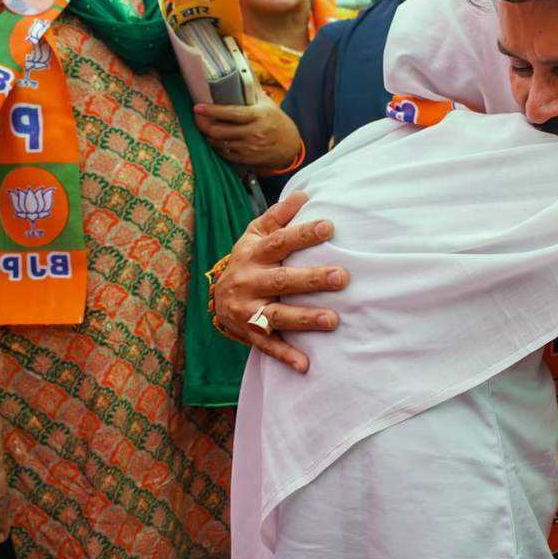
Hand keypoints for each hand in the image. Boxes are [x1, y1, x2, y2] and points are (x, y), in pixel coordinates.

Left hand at [194, 92, 301, 172]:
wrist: (291, 145)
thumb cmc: (276, 121)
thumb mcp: (267, 104)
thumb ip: (252, 88)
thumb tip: (242, 62)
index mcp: (258, 116)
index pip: (231, 113)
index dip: (212, 111)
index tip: (198, 107)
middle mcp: (254, 132)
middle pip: (219, 131)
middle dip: (204, 125)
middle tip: (197, 118)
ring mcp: (250, 148)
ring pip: (220, 144)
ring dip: (209, 137)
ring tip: (206, 129)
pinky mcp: (248, 159)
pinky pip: (226, 155)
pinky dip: (218, 148)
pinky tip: (217, 142)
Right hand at [213, 191, 346, 372]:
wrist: (215, 297)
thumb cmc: (249, 260)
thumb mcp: (255, 235)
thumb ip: (278, 217)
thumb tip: (304, 193)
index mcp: (252, 254)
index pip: (279, 242)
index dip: (303, 234)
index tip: (329, 227)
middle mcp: (248, 282)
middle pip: (282, 280)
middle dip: (311, 279)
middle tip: (342, 277)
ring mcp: (248, 310)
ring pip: (277, 316)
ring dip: (304, 319)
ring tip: (332, 320)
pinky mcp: (250, 334)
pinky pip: (268, 347)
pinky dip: (286, 356)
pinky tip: (306, 364)